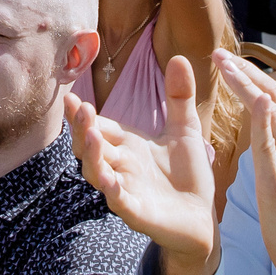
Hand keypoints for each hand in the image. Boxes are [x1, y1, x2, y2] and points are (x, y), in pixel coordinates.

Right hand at [68, 53, 220, 274]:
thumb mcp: (185, 129)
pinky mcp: (136, 212)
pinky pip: (118, 200)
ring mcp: (125, 189)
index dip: (83, 114)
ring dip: (91, 154)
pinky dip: (112, 189)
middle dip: (81, 128)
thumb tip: (178, 57)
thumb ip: (179, 96)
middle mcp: (120, 165)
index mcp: (127, 145)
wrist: (203, 217)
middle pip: (89, 146)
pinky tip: (109, 178)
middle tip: (78, 107)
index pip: (98, 126)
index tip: (72, 96)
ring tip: (90, 134)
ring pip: (97, 172)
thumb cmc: (189, 175)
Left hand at [222, 48, 275, 274]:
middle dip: (246, 73)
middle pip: (275, 99)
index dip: (257, 76)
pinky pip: (272, 148)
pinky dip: (266, 122)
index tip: (233, 59)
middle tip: (220, 53)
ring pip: (272, 115)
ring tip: (224, 65)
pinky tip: (256, 101)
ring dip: (247, 86)